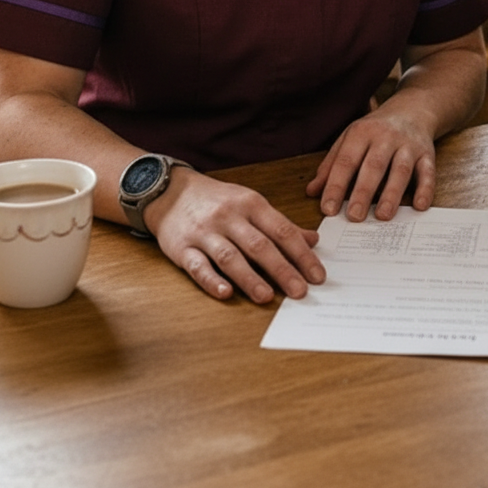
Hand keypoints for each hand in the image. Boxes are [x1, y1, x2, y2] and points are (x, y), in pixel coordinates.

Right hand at [145, 169, 325, 303]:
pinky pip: (198, 266)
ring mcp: (205, 232)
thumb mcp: (251, 203)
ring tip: (267, 296)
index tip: (317, 275)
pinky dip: (212, 281)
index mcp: (250, 204)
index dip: (301, 254)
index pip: (281, 230)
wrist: (170, 191)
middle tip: (300, 291)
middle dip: (282, 270)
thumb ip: (280, 224)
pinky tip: (226, 293)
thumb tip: (313, 240)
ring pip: (230, 257)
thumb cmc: (217, 200)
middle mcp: (229, 217)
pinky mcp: (182, 248)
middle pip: (259, 245)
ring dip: (250, 278)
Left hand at [305, 111, 436, 222]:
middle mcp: (385, 137)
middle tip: (354, 217)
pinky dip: (425, 189)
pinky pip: (428, 172)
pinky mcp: (427, 154)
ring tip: (382, 216)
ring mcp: (408, 145)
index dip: (336, 185)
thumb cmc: (375, 130)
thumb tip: (312, 192)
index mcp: (361, 133)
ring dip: (392, 193)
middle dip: (363, 192)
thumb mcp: (350, 139)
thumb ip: (331, 165)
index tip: (328, 209)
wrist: (412, 109)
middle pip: (373, 165)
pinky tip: (419, 206)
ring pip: (401, 169)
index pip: (346, 161)